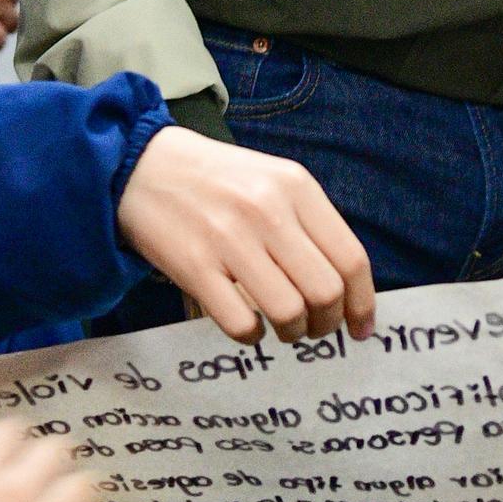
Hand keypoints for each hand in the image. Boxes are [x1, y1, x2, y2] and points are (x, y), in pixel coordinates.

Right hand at [120, 126, 375, 343]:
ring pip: (289, 312)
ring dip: (292, 332)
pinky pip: (241, 324)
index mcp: (295, 187)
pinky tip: (247, 324)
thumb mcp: (272, 181)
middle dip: (327, 323)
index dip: (362, 303)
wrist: (140, 166)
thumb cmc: (215, 180)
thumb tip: (345, 287)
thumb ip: (310, 224)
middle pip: (325, 292)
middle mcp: (267, 211)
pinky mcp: (195, 267)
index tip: (360, 327)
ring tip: (282, 327)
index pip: (350, 259)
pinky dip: (252, 335)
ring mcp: (229, 240)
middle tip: (315, 328)